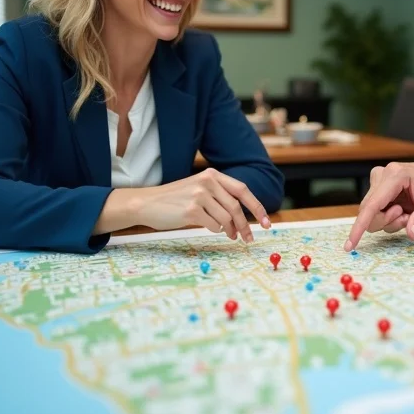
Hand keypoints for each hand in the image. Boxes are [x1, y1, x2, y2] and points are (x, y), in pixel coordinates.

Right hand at [133, 168, 270, 241]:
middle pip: (236, 207)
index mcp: (212, 175)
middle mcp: (207, 182)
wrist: (147, 203)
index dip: (256, 207)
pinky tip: (210, 229)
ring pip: (227, 218)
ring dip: (232, 230)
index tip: (266, 222)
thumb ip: (219, 196)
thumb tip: (243, 217)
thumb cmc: (175, 200)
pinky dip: (216, 230)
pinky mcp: (191, 210)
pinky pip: (213, 225)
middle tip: (249, 238)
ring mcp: (199, 195)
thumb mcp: (199, 189)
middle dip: (246, 225)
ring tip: (231, 236)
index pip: (242, 190)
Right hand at [344, 162, 413, 250]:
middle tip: (407, 218)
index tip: (350, 245)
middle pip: (368, 212)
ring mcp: (376, 181)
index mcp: (394, 175)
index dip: (359, 226)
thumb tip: (412, 235)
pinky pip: (374, 212)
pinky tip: (402, 210)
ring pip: (371, 214)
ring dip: (390, 221)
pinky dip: (389, 218)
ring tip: (407, 213)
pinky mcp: (376, 188)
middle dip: (387, 222)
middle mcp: (380, 176)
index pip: (371, 205)